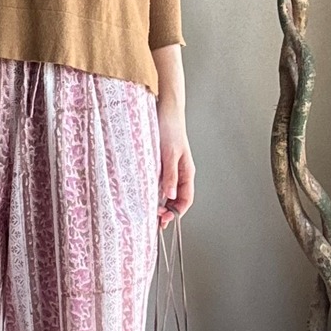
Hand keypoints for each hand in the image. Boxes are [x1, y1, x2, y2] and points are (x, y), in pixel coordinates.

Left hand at [156, 99, 193, 228]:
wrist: (165, 109)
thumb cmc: (170, 128)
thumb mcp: (169, 154)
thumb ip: (170, 175)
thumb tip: (170, 196)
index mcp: (186, 172)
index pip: (185, 199)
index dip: (176, 212)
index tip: (163, 219)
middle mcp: (180, 172)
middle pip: (176, 199)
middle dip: (167, 211)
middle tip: (154, 220)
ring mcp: (170, 168)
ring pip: (167, 192)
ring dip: (160, 202)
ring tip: (148, 212)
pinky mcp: (161, 163)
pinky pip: (159, 182)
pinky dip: (153, 191)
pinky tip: (144, 195)